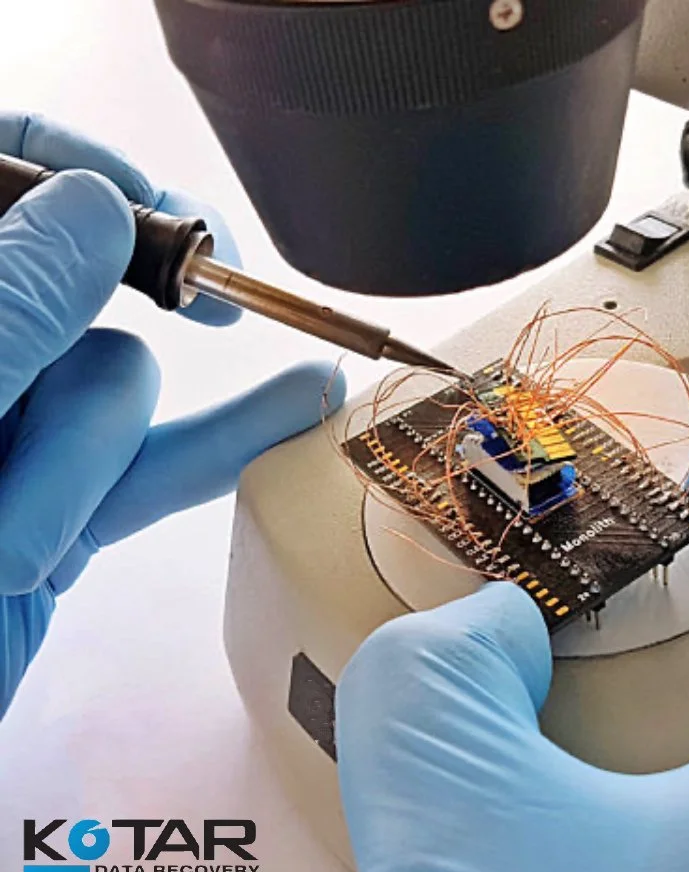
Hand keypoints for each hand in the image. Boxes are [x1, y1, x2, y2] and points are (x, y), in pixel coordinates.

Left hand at [0, 114, 346, 714]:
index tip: (155, 204)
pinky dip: (231, 438)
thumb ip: (16, 298)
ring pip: (116, 386)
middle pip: (74, 281)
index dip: (76, 163)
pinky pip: (160, 462)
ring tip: (5, 537)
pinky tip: (304, 398)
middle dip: (91, 344)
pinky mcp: (66, 506)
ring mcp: (14, 432)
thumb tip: (98, 205)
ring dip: (85, 461)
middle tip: (183, 316)